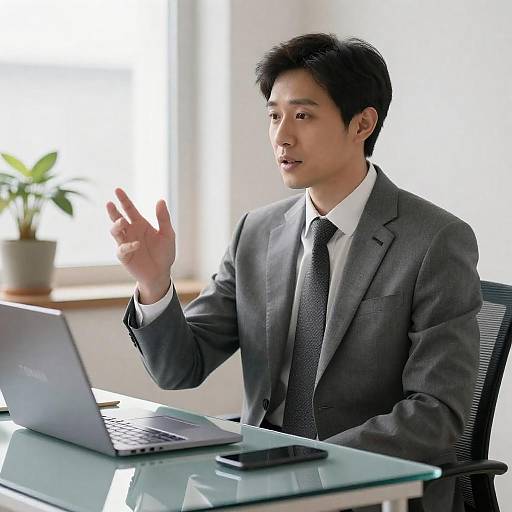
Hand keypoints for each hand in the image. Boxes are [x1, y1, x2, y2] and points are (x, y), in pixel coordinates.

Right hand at [106, 188, 174, 303]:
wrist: (162, 273)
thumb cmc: (164, 253)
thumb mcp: (168, 234)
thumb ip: (163, 218)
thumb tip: (160, 200)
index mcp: (140, 224)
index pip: (129, 209)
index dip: (123, 200)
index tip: (117, 190)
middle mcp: (131, 232)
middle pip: (118, 219)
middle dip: (113, 211)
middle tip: (110, 204)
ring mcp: (126, 243)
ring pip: (115, 231)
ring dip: (116, 225)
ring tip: (122, 221)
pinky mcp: (125, 256)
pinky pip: (122, 249)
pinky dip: (128, 246)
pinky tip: (136, 244)